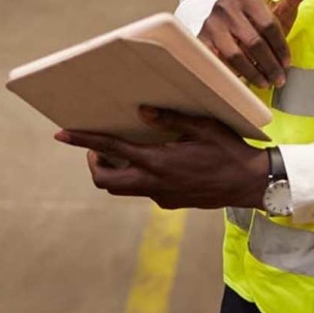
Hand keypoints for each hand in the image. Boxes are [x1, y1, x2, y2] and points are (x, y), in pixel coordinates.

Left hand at [55, 107, 268, 209]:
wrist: (251, 184)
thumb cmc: (228, 151)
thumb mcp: (201, 127)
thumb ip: (169, 119)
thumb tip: (141, 110)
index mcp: (158, 162)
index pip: (110, 150)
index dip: (83, 142)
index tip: (62, 134)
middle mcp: (154, 183)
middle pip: (105, 180)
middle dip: (93, 162)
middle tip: (97, 146)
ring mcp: (161, 196)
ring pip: (121, 189)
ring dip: (112, 170)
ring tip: (118, 149)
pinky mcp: (169, 202)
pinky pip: (141, 190)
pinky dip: (133, 175)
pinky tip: (148, 158)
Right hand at [197, 0, 313, 87]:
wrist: (227, 27)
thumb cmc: (258, 22)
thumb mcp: (278, 9)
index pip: (269, 25)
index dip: (281, 47)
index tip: (287, 62)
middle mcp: (226, 5)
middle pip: (254, 41)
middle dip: (269, 64)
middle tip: (278, 78)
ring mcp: (212, 22)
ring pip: (236, 54)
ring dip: (253, 72)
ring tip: (264, 82)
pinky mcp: (201, 39)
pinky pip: (219, 61)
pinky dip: (233, 73)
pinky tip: (243, 79)